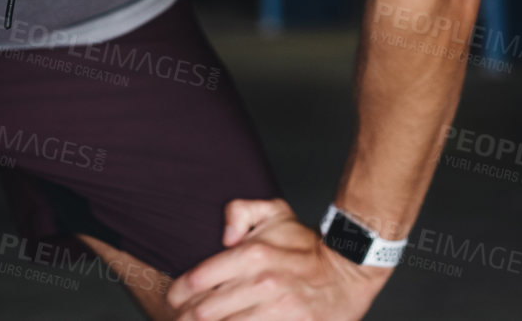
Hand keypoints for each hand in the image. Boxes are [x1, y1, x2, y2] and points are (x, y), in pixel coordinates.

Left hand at [164, 198, 389, 319]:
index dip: (178, 293)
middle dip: (185, 318)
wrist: (349, 273)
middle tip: (178, 319)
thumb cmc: (306, 245)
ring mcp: (277, 310)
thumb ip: (241, 211)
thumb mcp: (276, 213)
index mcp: (254, 254)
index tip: (173, 299)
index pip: (199, 279)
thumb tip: (223, 236)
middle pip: (205, 311)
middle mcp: (262, 284)